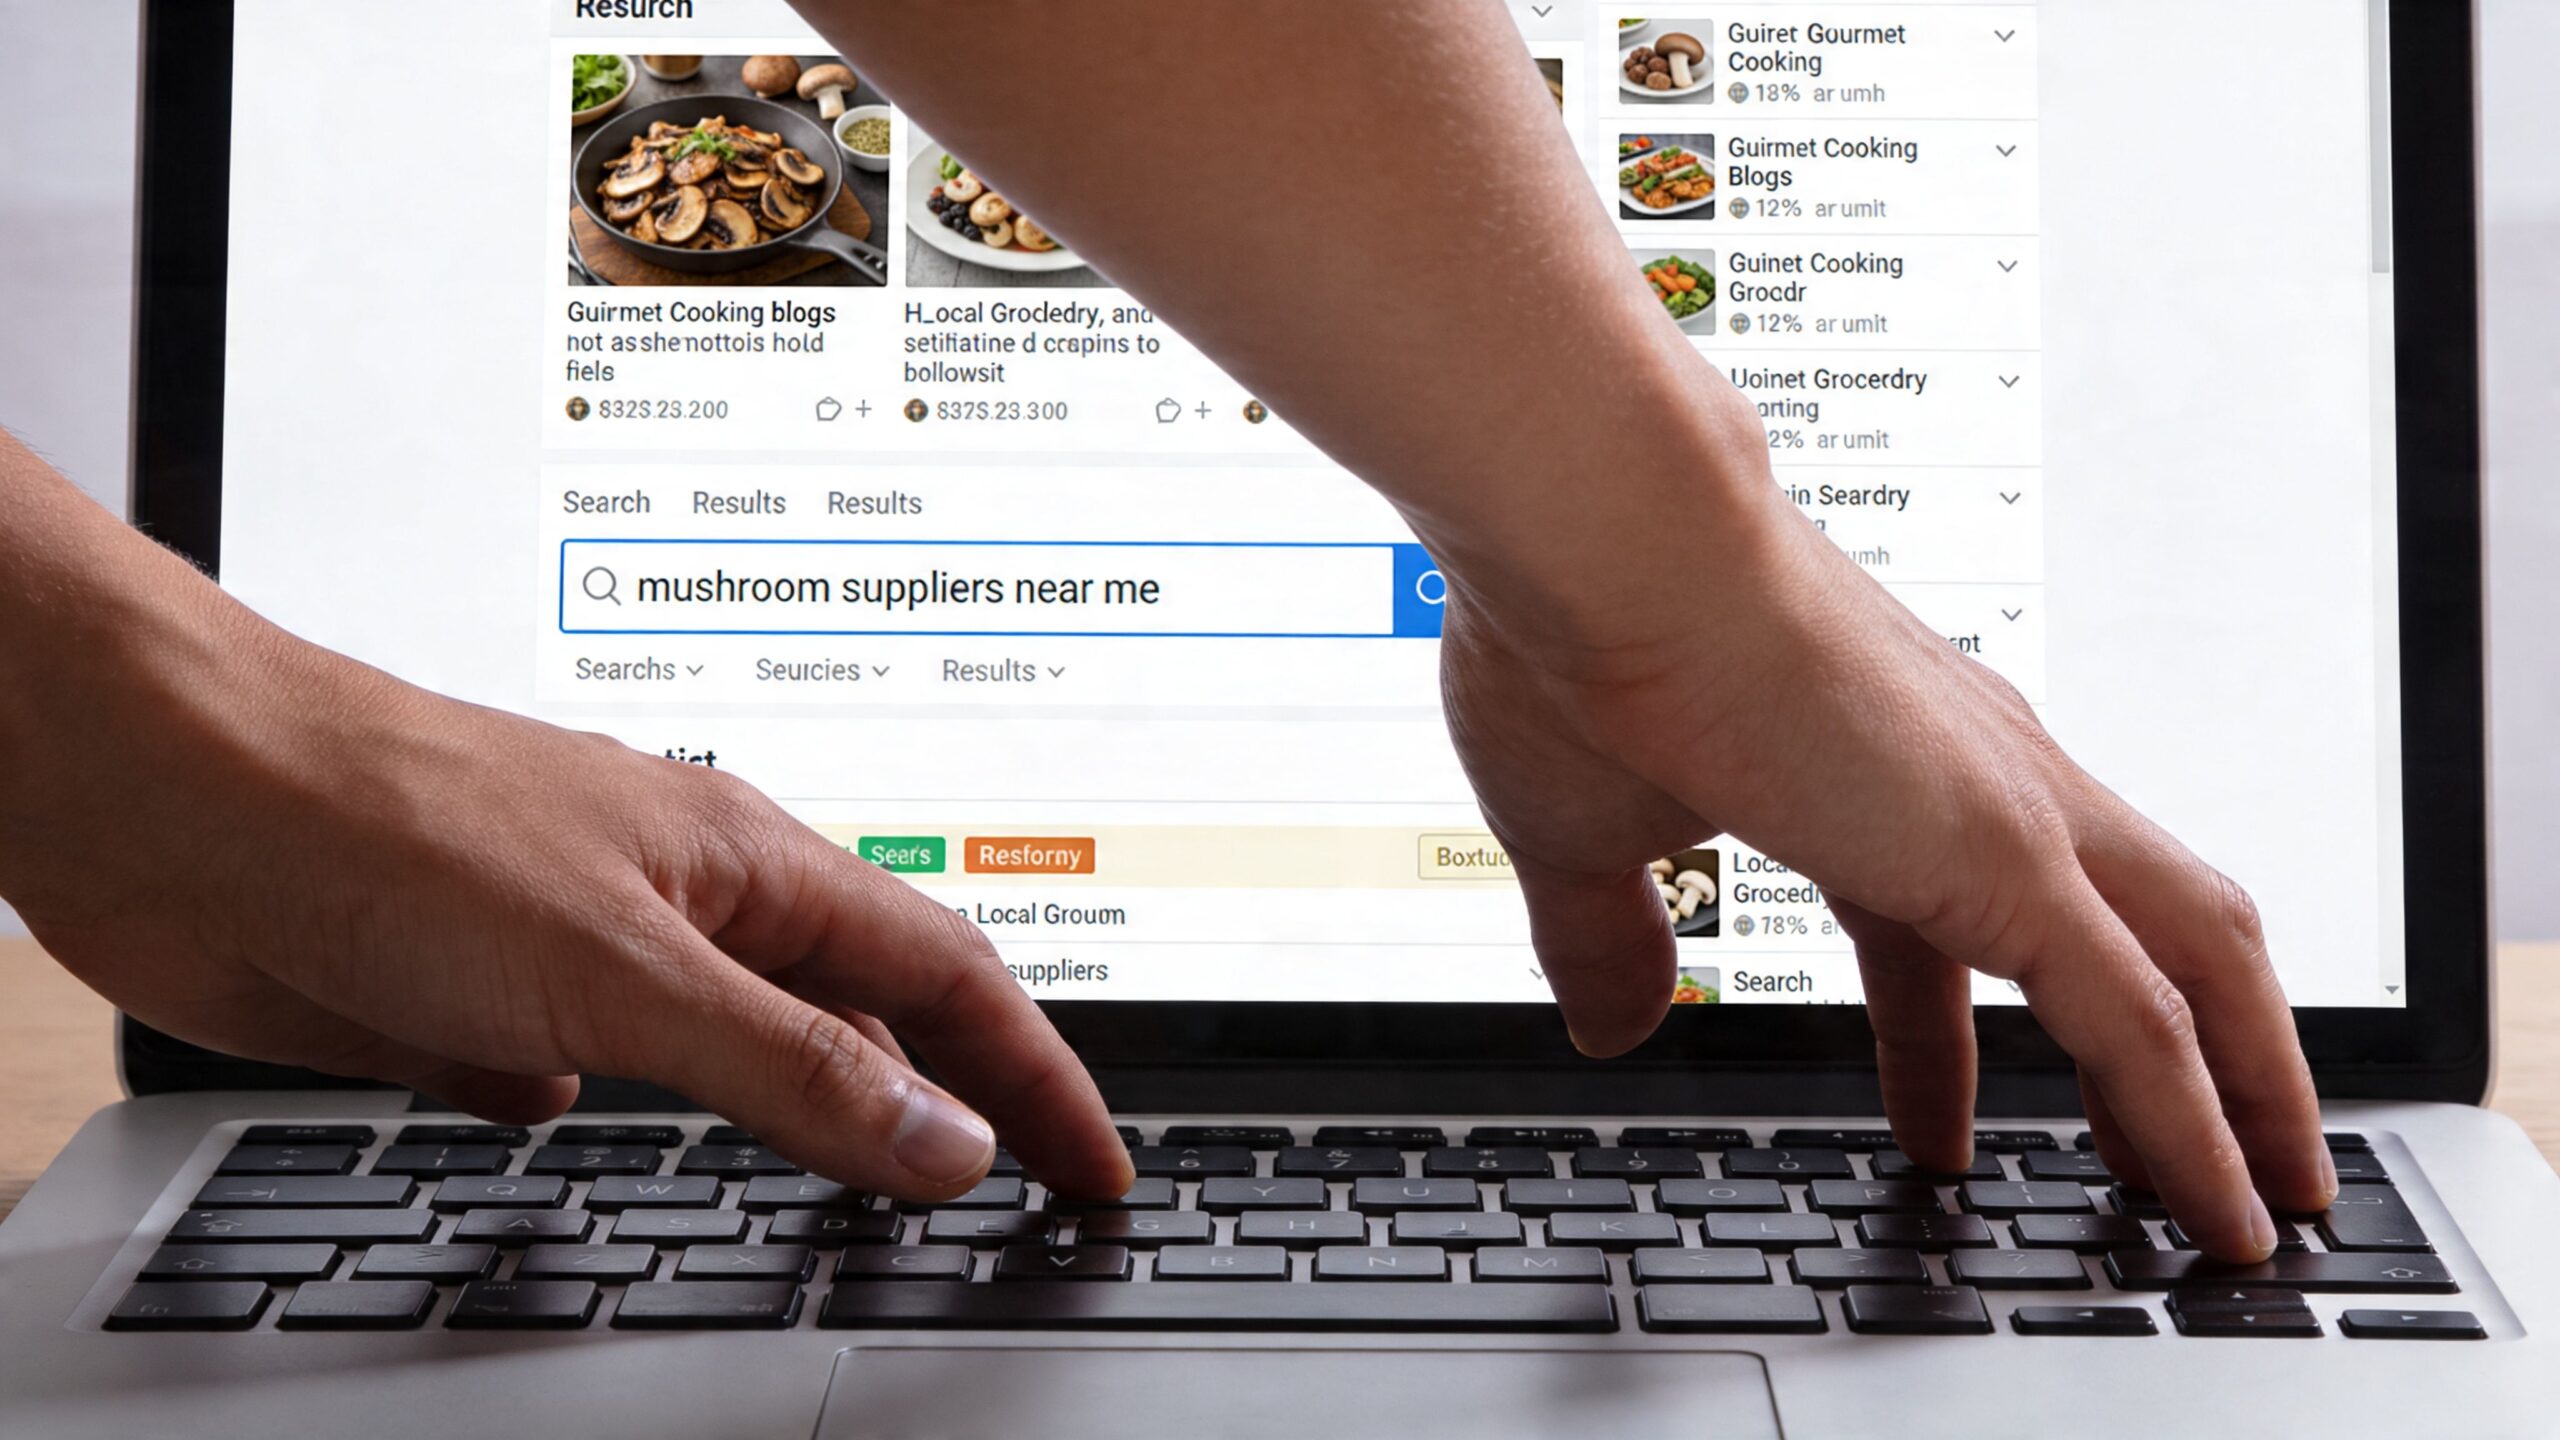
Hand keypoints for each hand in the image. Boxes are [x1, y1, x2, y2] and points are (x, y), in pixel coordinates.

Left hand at [0, 469, 1131, 1203]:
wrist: (167, 798)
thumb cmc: (390, 821)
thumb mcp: (629, 972)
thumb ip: (796, 1069)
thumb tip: (947, 1142)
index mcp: (749, 865)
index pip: (948, 978)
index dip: (1040, 1080)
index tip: (1097, 1167)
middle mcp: (681, 902)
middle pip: (863, 1011)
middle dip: (954, 1099)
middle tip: (1023, 1186)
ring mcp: (580, 948)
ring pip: (737, 1043)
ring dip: (814, 1109)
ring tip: (874, 1181)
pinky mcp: (475, 1000)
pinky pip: (599, 1069)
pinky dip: (641, 1117)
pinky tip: (615, 1143)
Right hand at [1434, 391, 2334, 1261]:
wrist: (1610, 535)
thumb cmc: (1583, 637)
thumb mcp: (1585, 833)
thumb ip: (1607, 936)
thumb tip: (1610, 1023)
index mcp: (1874, 767)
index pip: (1947, 920)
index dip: (1939, 1042)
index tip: (1931, 1120)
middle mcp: (1973, 776)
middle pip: (2134, 929)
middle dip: (2175, 1057)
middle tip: (2174, 1173)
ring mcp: (2010, 806)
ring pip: (2196, 966)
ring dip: (2240, 1090)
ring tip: (2248, 1207)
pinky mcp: (2011, 855)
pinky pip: (2145, 1024)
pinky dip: (2199, 1123)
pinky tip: (2215, 1206)